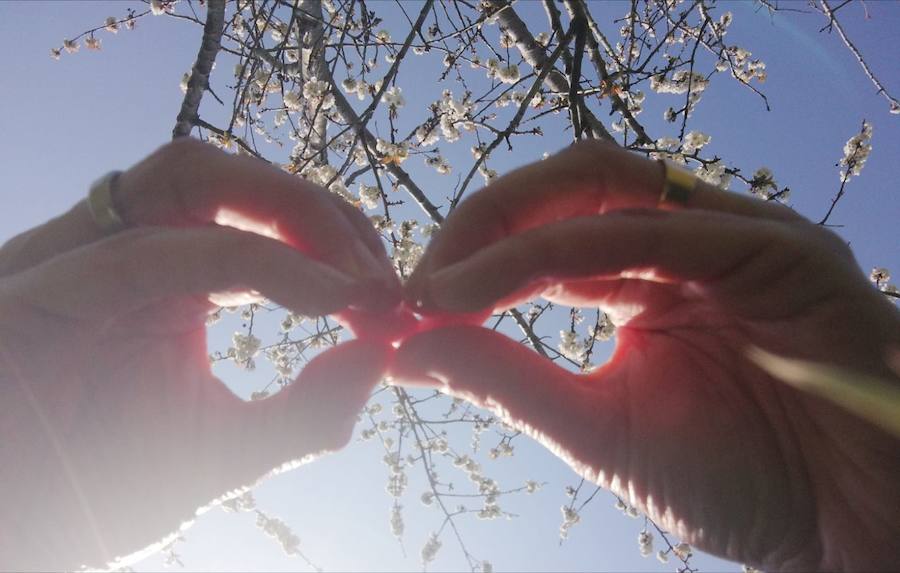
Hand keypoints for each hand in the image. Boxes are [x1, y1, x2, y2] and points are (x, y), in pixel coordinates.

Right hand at [0, 139, 394, 569]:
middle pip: (246, 184)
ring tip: (364, 285)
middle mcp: (137, 248)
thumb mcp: (224, 451)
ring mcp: (92, 256)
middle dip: (332, 222)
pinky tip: (328, 296)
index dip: (345, 250)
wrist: (8, 524)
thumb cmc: (99, 485)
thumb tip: (379, 359)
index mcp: (178, 276)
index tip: (402, 307)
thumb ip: (305, 411)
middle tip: (394, 289)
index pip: (271, 224)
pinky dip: (258, 262)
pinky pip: (167, 251)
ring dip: (299, 218)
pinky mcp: (52, 285)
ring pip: (202, 180)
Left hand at [393, 141, 899, 570]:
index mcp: (643, 278)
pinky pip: (665, 230)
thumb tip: (408, 347)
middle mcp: (685, 243)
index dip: (469, 254)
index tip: (404, 300)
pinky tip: (494, 283)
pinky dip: (570, 248)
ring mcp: (733, 237)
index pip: (544, 231)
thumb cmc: (736, 482)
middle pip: (567, 186)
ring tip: (442, 283)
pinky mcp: (782, 250)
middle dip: (480, 224)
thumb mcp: (596, 428)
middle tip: (415, 280)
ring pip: (606, 186)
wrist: (843, 530)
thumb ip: (507, 380)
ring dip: (509, 228)